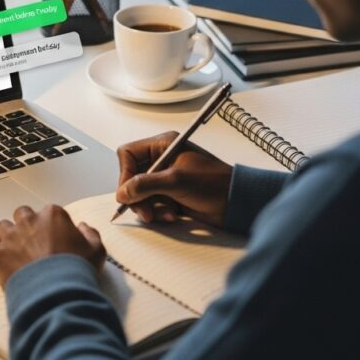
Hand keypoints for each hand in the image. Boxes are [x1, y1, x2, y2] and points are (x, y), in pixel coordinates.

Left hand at [0, 205, 105, 287]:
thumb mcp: (96, 250)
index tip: (52, 237)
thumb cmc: (76, 270)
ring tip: (12, 250)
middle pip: (22, 214)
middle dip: (25, 225)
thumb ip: (90, 234)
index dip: (49, 226)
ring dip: (6, 236)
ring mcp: (12, 236)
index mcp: (53, 215)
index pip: (48, 212)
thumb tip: (83, 227)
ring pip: (2, 226)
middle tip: (31, 241)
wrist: (57, 292)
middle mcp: (30, 220)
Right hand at [115, 131, 232, 226]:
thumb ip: (146, 185)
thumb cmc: (214, 183)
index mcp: (163, 145)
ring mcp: (165, 178)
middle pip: (132, 177)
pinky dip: (159, 212)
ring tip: (165, 214)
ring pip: (140, 193)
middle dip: (137, 197)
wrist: (236, 202)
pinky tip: (173, 215)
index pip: (128, 154)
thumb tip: (122, 193)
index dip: (125, 174)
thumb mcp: (176, 181)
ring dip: (149, 207)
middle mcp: (161, 159)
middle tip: (145, 211)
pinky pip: (152, 204)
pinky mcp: (171, 194)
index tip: (128, 192)